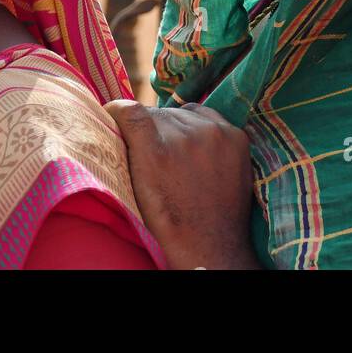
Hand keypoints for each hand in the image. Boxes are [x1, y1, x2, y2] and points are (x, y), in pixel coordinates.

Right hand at [104, 100, 260, 269]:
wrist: (212, 242)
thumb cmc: (168, 218)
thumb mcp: (137, 186)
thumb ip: (129, 148)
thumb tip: (119, 115)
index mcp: (155, 152)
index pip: (130, 110)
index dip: (119, 111)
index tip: (115, 115)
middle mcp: (186, 136)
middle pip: (157, 112)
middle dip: (149, 126)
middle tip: (152, 148)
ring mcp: (215, 133)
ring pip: (182, 112)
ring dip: (175, 125)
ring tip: (177, 150)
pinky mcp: (236, 135)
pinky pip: (208, 116)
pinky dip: (199, 126)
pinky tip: (197, 146)